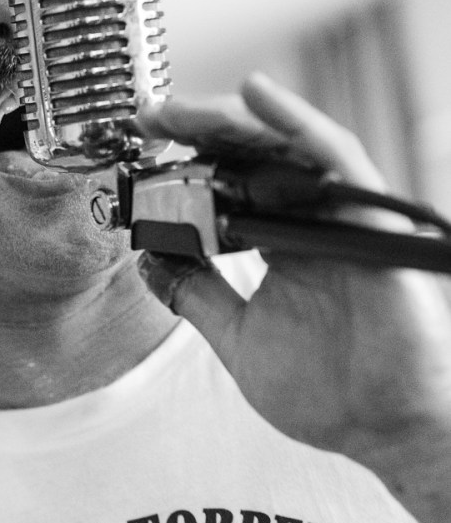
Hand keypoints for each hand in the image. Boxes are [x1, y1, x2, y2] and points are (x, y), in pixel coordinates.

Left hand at [137, 73, 450, 522]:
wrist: (385, 428)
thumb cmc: (331, 393)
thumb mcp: (239, 338)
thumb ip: (197, 296)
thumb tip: (150, 259)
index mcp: (282, 243)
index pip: (230, 186)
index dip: (183, 162)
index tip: (137, 149)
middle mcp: (311, 220)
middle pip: (251, 156)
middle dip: (194, 131)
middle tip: (145, 117)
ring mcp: (341, 216)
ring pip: (284, 145)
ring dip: (227, 120)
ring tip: (177, 107)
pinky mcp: (370, 217)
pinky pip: (334, 156)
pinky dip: (294, 122)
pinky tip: (255, 94)